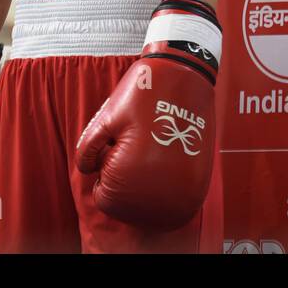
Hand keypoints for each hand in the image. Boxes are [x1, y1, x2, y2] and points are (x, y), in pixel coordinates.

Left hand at [75, 0, 220, 230]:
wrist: (186, 77)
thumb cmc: (141, 95)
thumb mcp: (104, 119)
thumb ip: (87, 150)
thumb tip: (88, 172)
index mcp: (127, 179)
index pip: (104, 200)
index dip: (106, 169)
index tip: (119, 144)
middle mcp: (157, 195)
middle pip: (127, 207)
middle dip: (125, 179)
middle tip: (138, 143)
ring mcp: (183, 195)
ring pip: (152, 210)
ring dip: (147, 187)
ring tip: (154, 149)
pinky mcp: (200, 189)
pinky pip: (176, 206)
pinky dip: (169, 190)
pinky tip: (169, 161)